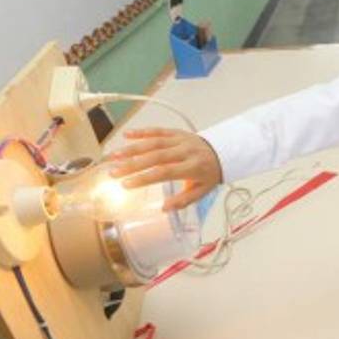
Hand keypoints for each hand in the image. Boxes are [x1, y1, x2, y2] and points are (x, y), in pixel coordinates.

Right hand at [106, 128, 222, 209]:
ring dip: (132, 148)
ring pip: (154, 142)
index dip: (144, 178)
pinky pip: (159, 130)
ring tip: (114, 156)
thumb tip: (164, 209)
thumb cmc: (210, 173)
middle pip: (156, 157)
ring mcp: (181, 140)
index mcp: (193, 168)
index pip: (165, 172)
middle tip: (113, 172)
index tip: (126, 185)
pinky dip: (142, 132)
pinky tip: (126, 135)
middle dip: (132, 165)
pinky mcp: (177, 132)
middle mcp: (186, 152)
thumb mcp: (203, 191)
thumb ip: (184, 200)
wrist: (224, 151)